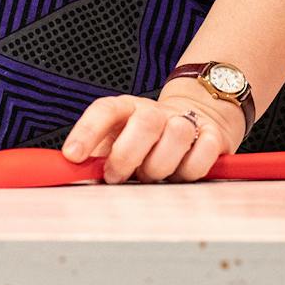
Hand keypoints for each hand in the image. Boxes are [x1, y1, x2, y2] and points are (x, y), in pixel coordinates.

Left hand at [60, 88, 243, 183]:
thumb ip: (98, 154)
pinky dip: (190, 170)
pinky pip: (202, 154)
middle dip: (127, 156)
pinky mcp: (212, 135)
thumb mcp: (117, 139)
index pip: (104, 110)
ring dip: (160, 165)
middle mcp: (155, 111)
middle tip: (116, 177)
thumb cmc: (147, 137)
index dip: (86, 131)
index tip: (72, 156)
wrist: (196, 115)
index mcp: (126, 108)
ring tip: (151, 176)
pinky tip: (179, 174)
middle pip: (143, 123)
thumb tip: (72, 172)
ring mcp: (185, 120)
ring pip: (176, 135)